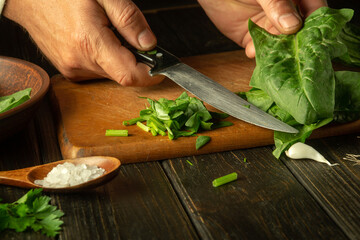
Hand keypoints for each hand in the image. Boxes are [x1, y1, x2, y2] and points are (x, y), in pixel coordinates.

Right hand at [3, 0, 163, 86]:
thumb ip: (129, 20)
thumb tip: (150, 44)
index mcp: (90, 44)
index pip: (129, 75)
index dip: (151, 75)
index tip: (162, 68)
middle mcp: (79, 62)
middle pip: (121, 74)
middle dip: (135, 60)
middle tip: (131, 36)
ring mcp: (72, 68)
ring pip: (109, 72)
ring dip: (118, 57)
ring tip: (106, 32)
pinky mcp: (67, 69)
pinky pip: (96, 70)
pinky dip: (104, 58)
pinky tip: (95, 39)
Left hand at [198, 0, 327, 57]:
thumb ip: (277, 4)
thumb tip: (292, 25)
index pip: (314, 11)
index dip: (316, 26)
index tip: (313, 41)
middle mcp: (285, 13)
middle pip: (300, 33)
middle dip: (296, 46)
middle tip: (292, 55)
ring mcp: (270, 26)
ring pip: (280, 45)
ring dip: (277, 53)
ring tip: (271, 56)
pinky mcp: (254, 38)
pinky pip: (260, 50)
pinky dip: (258, 53)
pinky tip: (252, 51)